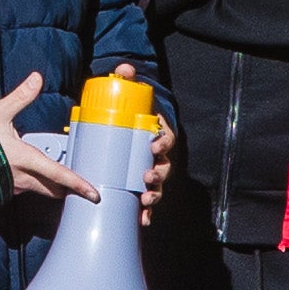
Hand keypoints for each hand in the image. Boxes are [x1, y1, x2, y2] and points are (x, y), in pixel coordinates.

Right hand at [0, 71, 99, 204]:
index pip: (59, 175)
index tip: (94, 194)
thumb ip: (21, 96)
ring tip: (62, 178)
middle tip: (84, 187)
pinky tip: (33, 174)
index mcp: (26, 159)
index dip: (79, 185)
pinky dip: (35, 184)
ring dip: (52, 185)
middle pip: (55, 190)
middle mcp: (22, 178)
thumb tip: (37, 79)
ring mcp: (12, 187)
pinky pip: (26, 189)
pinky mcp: (3, 190)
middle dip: (70, 190)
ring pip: (41, 190)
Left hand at [113, 62, 173, 225]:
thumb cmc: (127, 118)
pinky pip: (147, 201)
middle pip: (164, 166)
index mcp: (158, 135)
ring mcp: (152, 172)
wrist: (122, 133)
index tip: (152, 146)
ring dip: (154, 195)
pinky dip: (146, 212)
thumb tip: (124, 69)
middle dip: (157, 174)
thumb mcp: (127, 98)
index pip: (166, 139)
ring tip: (145, 199)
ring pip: (158, 186)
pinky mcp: (141, 186)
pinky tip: (142, 220)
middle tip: (146, 177)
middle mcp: (158, 156)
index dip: (162, 143)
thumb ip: (125, 82)